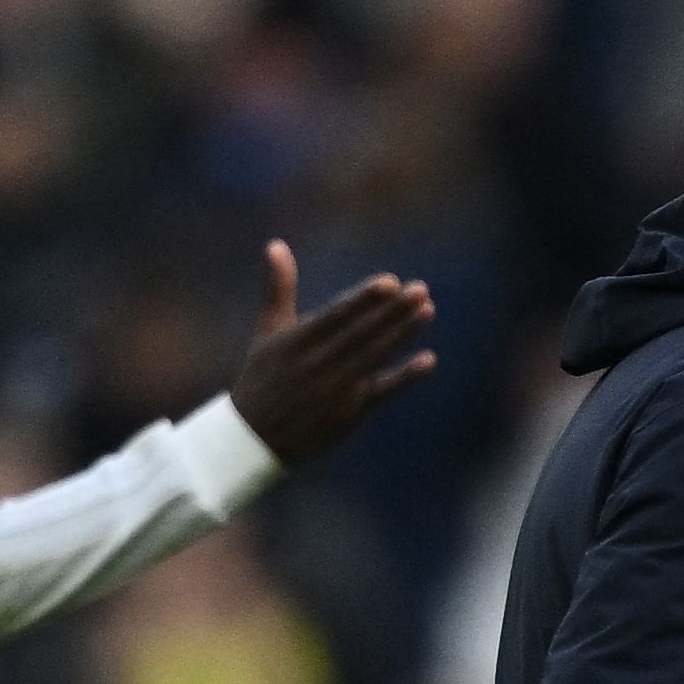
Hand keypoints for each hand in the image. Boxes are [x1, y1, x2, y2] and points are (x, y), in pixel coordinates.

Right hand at [230, 242, 435, 467]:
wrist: (254, 438)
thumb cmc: (261, 377)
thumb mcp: (268, 330)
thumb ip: (279, 288)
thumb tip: (276, 244)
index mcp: (298, 340)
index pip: (337, 316)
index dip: (364, 300)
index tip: (390, 282)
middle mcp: (318, 363)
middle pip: (362, 334)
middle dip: (392, 312)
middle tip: (420, 290)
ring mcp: (335, 389)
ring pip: (374, 357)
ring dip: (402, 334)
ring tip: (427, 309)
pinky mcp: (349, 413)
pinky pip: (382, 392)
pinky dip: (405, 377)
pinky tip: (428, 360)